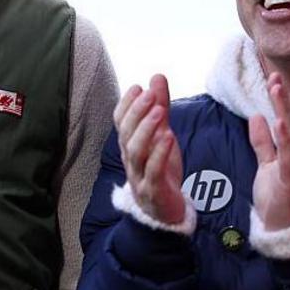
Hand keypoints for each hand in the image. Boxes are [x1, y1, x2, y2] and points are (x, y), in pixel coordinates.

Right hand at [115, 74, 184, 224]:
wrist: (165, 211)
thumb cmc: (161, 170)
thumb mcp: (162, 135)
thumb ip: (160, 107)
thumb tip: (156, 77)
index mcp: (129, 145)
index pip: (120, 122)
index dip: (126, 104)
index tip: (137, 86)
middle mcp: (130, 159)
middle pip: (126, 133)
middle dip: (137, 112)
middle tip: (149, 94)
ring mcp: (139, 175)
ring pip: (136, 151)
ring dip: (146, 130)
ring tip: (159, 112)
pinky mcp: (152, 190)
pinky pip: (153, 170)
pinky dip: (159, 153)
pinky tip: (169, 137)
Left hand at [248, 73, 289, 230]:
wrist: (284, 231)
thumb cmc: (277, 198)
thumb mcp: (266, 165)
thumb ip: (262, 143)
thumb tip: (257, 116)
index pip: (286, 120)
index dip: (280, 100)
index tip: (273, 78)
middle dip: (283, 100)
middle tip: (276, 77)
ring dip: (285, 113)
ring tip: (277, 92)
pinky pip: (289, 159)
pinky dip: (285, 141)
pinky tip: (280, 124)